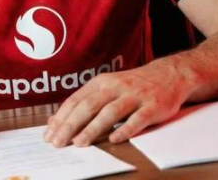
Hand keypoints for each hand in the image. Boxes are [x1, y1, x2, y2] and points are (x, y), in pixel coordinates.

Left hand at [43, 62, 189, 146]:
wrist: (168, 74)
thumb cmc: (132, 86)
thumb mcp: (106, 88)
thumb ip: (84, 103)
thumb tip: (55, 121)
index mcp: (101, 83)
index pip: (76, 100)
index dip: (61, 117)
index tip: (49, 135)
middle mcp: (115, 87)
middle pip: (89, 106)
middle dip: (71, 125)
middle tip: (58, 142)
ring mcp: (134, 96)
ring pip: (110, 112)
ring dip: (93, 128)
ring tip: (80, 143)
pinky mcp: (152, 106)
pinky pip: (137, 119)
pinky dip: (126, 129)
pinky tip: (115, 139)